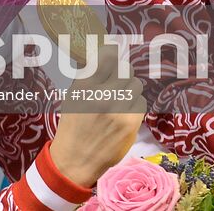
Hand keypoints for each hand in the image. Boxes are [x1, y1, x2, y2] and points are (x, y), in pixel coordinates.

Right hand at [47, 49, 145, 188]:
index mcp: (83, 85)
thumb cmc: (73, 126)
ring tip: (121, 98)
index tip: (113, 53)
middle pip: (125, 69)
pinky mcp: (129, 124)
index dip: (112, 52)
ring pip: (136, 85)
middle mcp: (101, 94)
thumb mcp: (72, 96)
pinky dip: (135, 105)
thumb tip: (106, 55)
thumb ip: (88, 77)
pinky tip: (125, 111)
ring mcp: (117, 110)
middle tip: (117, 81)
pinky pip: (141, 102)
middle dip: (122, 74)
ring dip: (130, 89)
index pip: (107, 56)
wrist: (76, 160)